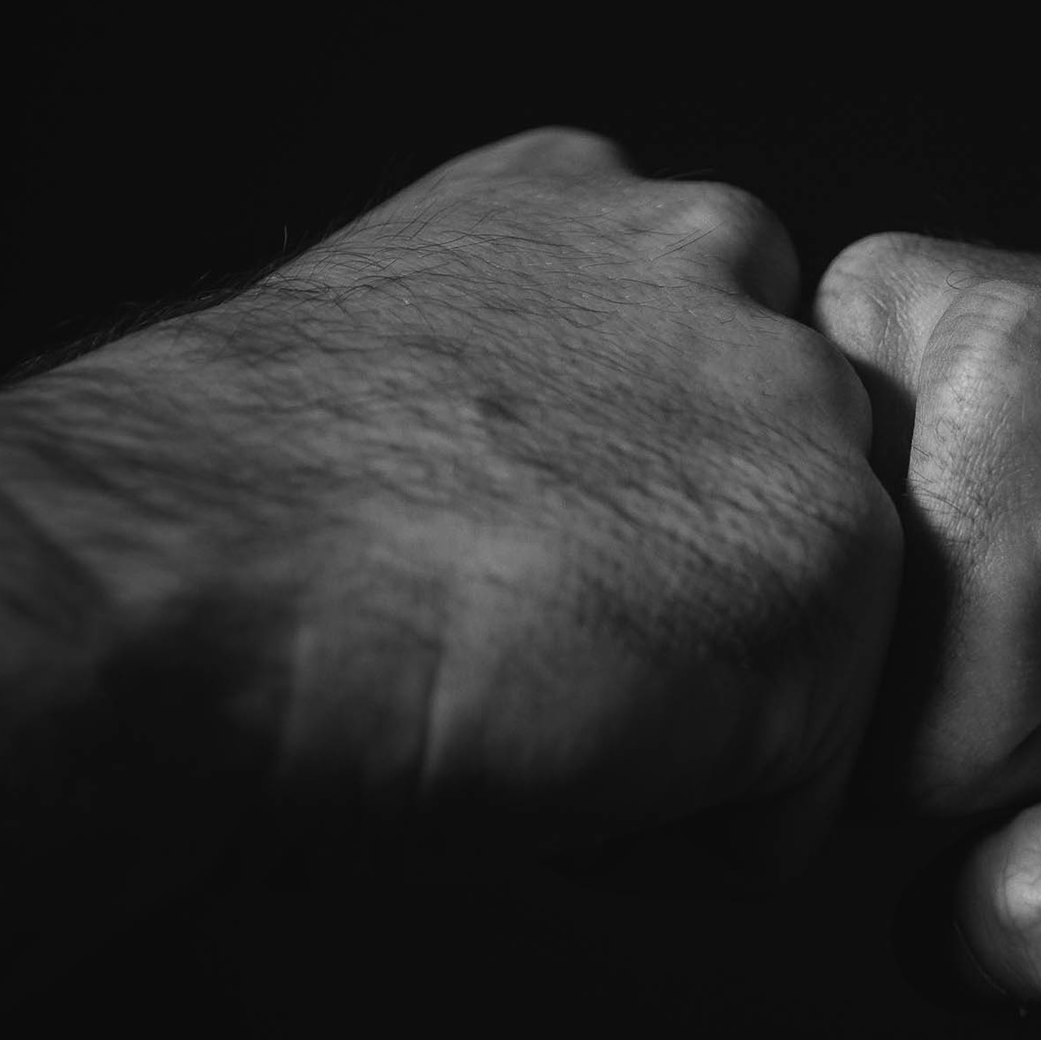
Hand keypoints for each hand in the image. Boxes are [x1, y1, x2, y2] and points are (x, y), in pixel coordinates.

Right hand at [0, 130, 899, 916]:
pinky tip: (560, 776)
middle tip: (534, 639)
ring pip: (801, 634)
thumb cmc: (239, 509)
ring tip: (538, 702)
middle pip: (772, 494)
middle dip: (683, 591)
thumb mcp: (409, 362)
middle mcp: (728, 264)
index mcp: (607, 207)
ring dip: (693, 705)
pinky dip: (686, 832)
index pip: (708, 379)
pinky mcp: (838, 565)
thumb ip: (537, 381)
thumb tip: (570, 496)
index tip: (532, 565)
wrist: (202, 574)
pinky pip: (788, 791)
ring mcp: (802, 407)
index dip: (627, 514)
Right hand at [814, 232, 1040, 999]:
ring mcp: (873, 331)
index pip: (923, 741)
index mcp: (1025, 377)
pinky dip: (940, 618)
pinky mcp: (867, 364)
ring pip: (833, 635)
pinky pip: (836, 582)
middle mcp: (906, 318)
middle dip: (999, 713)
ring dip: (966, 665)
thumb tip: (948, 945)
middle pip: (852, 680)